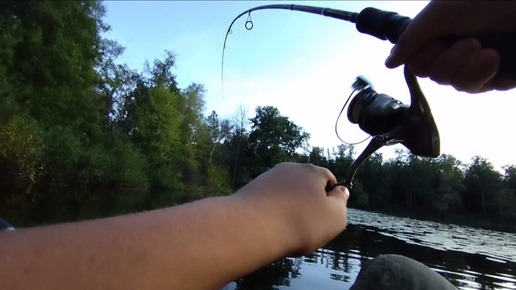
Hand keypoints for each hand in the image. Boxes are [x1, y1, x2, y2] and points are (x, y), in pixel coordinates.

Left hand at [233, 162, 348, 254]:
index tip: (327, 216)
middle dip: (309, 202)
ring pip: (287, 193)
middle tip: (307, 225)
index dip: (332, 197)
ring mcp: (268, 178)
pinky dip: (273, 211)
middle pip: (306, 185)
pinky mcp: (252, 189)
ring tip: (287, 228)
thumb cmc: (300, 223)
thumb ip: (342, 202)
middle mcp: (289, 168)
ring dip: (290, 207)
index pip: (329, 179)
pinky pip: (270, 200)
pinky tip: (271, 226)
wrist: (252, 227)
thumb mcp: (335, 217)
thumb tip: (342, 190)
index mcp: (311, 171)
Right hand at [385, 1, 515, 92]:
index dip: (423, 58)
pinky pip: (478, 88)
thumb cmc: (487, 0)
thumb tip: (389, 62)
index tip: (436, 44)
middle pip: (433, 76)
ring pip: (455, 84)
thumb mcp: (441, 11)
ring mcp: (475, 65)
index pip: (417, 61)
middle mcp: (455, 50)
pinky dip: (485, 75)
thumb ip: (411, 37)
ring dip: (470, 68)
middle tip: (470, 42)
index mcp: (440, 33)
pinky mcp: (496, 77)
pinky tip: (496, 59)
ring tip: (488, 51)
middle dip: (450, 61)